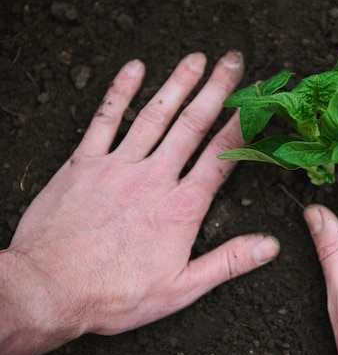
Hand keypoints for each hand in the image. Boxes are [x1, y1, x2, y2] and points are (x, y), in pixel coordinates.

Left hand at [0, 52, 279, 354]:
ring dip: (177, 84)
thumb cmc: (116, 294)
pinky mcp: (84, 163)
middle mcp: (154, 178)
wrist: (49, 289)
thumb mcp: (181, 289)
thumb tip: (271, 247)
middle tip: (233, 62)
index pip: (221, 156)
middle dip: (216, 90)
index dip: (242, 125)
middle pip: (192, 125)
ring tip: (197, 59)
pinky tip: (134, 69)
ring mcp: (118, 166)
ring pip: (154, 115)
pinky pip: (104, 119)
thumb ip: (229, 263)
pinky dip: (119, 92)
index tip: (257, 101)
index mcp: (181, 207)